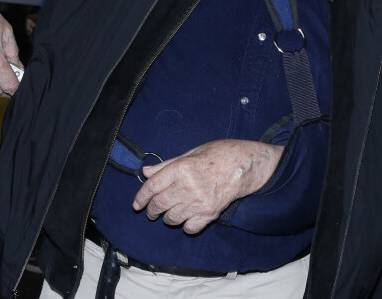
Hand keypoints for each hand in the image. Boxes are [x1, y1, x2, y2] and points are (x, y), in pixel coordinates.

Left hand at [133, 139, 282, 233]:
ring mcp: (199, 202)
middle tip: (152, 211)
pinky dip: (185, 225)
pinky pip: (189, 228)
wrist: (245, 165)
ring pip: (172, 218)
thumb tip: (146, 172)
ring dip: (167, 218)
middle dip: (152, 210)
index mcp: (182, 167)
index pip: (152, 186)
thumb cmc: (219, 154)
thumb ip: (167, 165)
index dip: (141, 197)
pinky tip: (187, 218)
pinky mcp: (210, 213)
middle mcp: (188, 186)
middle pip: (159, 204)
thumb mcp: (191, 153)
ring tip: (170, 213)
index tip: (137, 204)